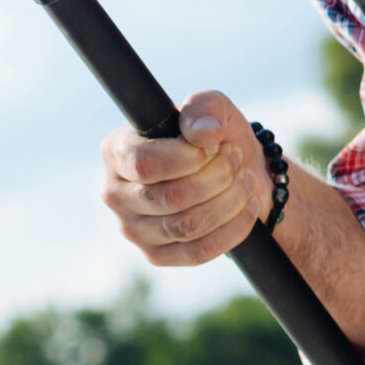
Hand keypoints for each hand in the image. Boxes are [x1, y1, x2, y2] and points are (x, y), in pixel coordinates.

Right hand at [98, 91, 273, 265]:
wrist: (234, 172)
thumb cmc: (213, 137)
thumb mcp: (213, 109)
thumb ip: (204, 109)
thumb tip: (205, 133)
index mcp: (117, 152)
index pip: (145, 164)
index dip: (190, 157)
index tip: (216, 145)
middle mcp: (115, 194)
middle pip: (170, 198)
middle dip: (218, 177)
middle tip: (237, 159)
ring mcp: (132, 229)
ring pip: (186, 226)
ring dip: (230, 201)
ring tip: (246, 180)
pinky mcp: (156, 255)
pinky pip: (198, 252)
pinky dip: (233, 228)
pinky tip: (249, 207)